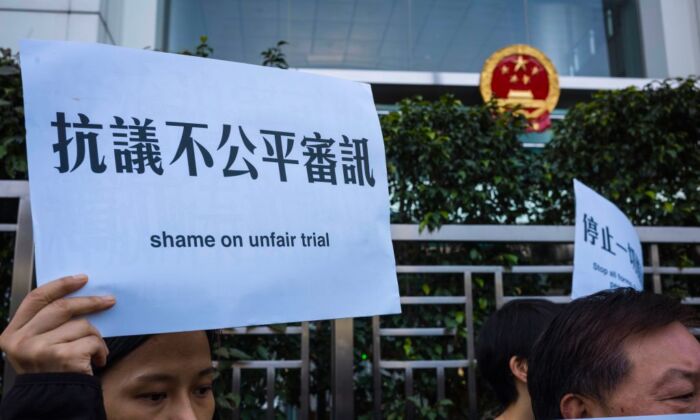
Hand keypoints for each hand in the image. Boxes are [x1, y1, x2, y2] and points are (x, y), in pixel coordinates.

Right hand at [0, 274, 114, 374]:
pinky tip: (97, 361)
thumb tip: (79, 293)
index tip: (81, 278)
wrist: (54, 404)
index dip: (60, 285)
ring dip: (95, 337)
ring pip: (81, 325)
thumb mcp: (39, 346)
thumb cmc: (52, 372)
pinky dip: (101, 350)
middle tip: (110, 300)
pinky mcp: (62, 358)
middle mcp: (21, 341)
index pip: (36, 299)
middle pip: (62, 307)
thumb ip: (48, 323)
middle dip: (90, 302)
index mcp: (12, 334)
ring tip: (94, 351)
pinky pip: (92, 341)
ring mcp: (40, 349)